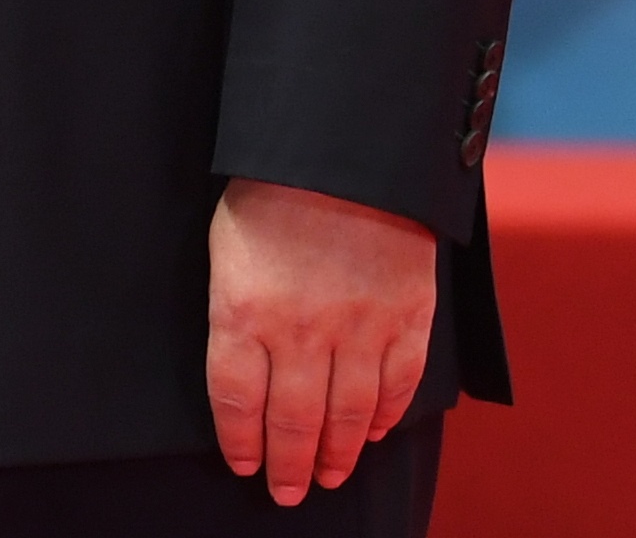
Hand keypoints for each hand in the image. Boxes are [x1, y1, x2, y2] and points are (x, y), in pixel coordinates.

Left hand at [205, 177, 432, 504]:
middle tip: (288, 492)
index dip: (240, 441)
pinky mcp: (408, 315)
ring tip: (328, 476)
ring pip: (347, 415)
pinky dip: (385, 417)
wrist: (346, 143)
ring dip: (336, 454)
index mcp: (244, 310)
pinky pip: (398, 384)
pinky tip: (371, 433)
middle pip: (293, 422)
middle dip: (289, 466)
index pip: (236, 401)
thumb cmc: (272, 186)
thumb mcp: (228, 243)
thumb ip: (236, 309)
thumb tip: (244, 369)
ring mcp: (360, 327)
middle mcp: (301, 331)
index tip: (244, 465)